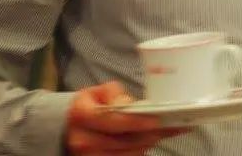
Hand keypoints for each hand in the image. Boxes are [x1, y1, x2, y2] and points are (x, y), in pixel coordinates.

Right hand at [65, 81, 187, 154]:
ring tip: (162, 133)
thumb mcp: (100, 92)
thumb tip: (132, 105)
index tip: (157, 120)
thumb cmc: (91, 105)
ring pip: (127, 154)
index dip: (137, 122)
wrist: (71, 126)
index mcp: (81, 115)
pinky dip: (139, 152)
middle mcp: (81, 139)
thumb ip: (116, 94)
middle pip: (123, 141)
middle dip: (149, 134)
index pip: (113, 121)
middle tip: (170, 127)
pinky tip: (151, 141)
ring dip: (147, 144)